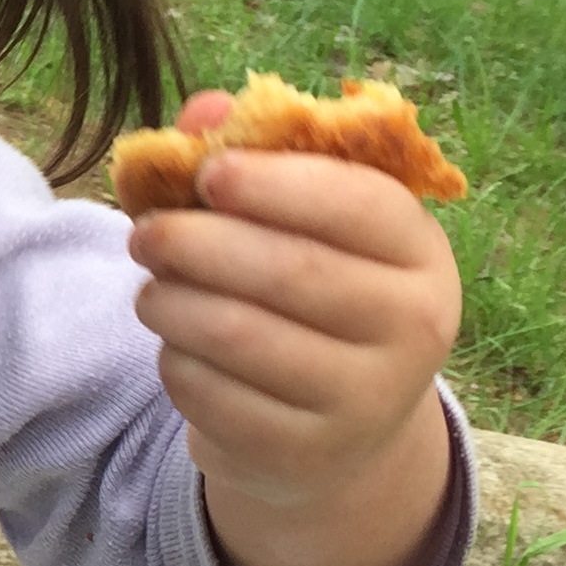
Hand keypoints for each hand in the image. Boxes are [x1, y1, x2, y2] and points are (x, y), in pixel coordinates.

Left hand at [123, 93, 462, 565]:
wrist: (340, 431)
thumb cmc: (317, 295)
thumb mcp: (307, 228)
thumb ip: (259, 161)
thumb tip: (202, 111)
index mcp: (422, 255)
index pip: (359, 204)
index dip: (276, 182)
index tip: (207, 171)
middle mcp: (413, 329)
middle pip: (288, 270)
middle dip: (198, 243)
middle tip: (144, 233)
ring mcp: (363, 400)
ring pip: (238, 335)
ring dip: (171, 302)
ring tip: (150, 288)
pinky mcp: (303, 454)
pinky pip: (211, 395)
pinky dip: (175, 362)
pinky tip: (176, 347)